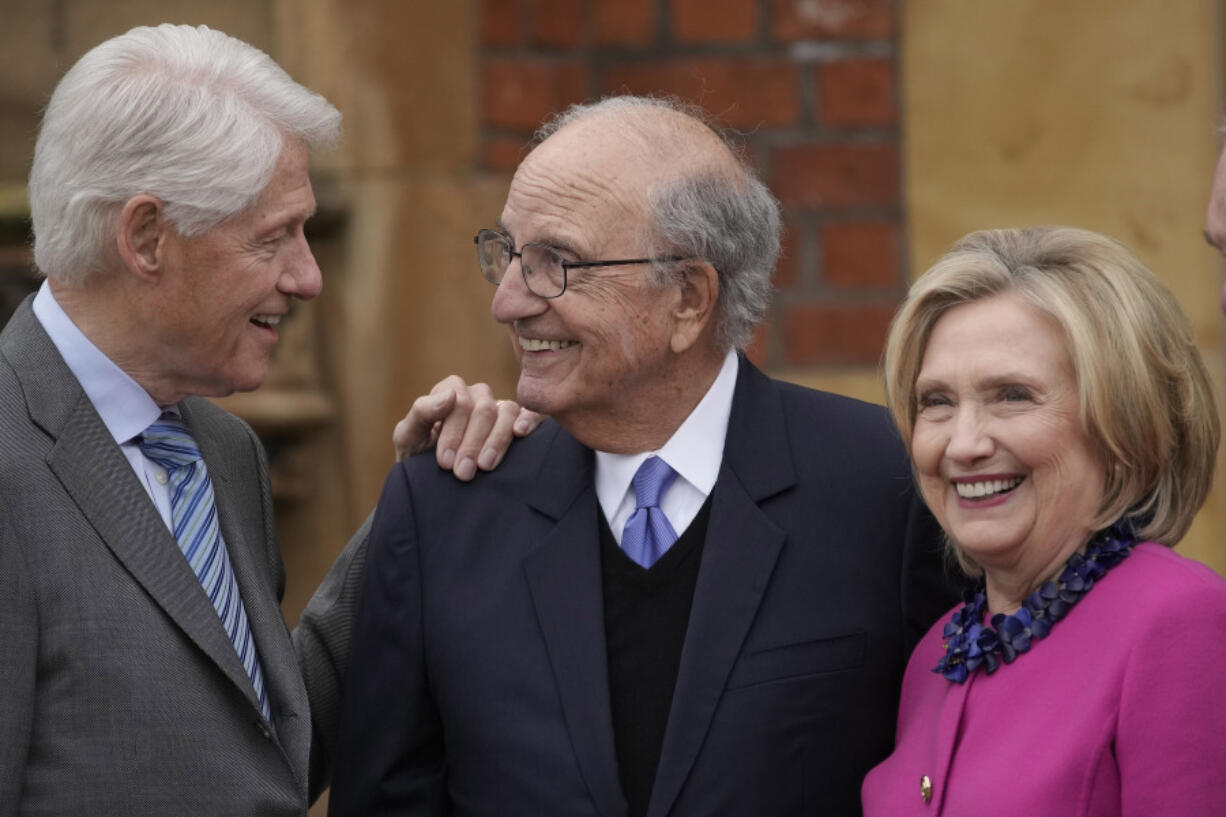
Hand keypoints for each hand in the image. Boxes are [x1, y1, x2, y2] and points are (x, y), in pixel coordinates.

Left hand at [392, 375, 543, 479]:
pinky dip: (529, 420)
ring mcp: (499, 409)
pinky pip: (530, 414)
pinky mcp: (518, 424)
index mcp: (451, 391)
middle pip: (483, 409)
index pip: (459, 401)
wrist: (432, 483)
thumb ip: (422, 412)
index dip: (453, 432)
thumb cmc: (418, 456)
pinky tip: (520, 434)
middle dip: (472, 443)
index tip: (444, 462)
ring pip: (507, 412)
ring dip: (496, 441)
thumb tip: (450, 395)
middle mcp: (478, 396)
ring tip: (485, 467)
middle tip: (462, 473)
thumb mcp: (408, 436)